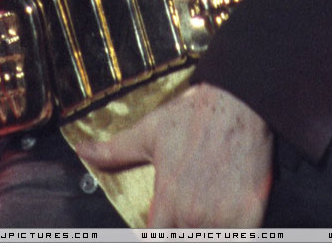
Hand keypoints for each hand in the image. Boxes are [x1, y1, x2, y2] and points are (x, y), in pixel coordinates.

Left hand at [76, 82, 273, 226]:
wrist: (238, 103)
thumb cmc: (192, 116)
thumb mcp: (148, 132)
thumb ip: (114, 151)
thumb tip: (81, 150)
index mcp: (167, 201)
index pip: (155, 241)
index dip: (157, 235)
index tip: (162, 225)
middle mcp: (193, 217)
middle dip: (182, 233)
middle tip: (185, 215)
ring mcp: (223, 220)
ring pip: (208, 242)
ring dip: (204, 234)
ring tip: (202, 217)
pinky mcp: (250, 217)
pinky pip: (239, 239)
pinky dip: (230, 233)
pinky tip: (226, 223)